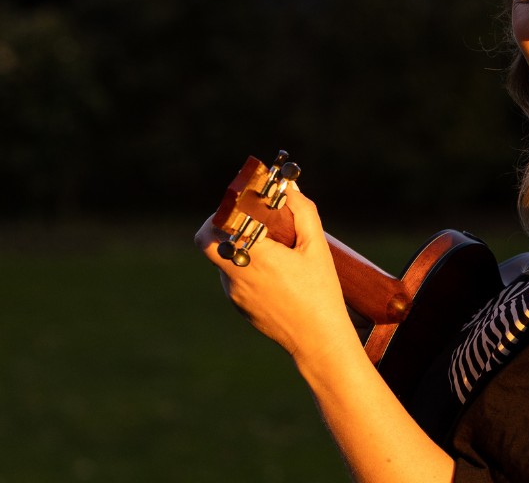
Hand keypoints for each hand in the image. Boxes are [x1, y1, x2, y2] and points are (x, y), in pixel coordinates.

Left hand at [195, 188, 355, 360]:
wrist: (318, 339)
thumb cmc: (320, 291)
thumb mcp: (316, 247)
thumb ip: (302, 212)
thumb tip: (289, 189)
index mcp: (254, 258)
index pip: (214, 228)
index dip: (222, 211)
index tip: (242, 202)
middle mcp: (237, 276)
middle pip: (207, 242)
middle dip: (219, 225)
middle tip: (245, 217)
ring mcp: (234, 294)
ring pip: (222, 259)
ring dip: (236, 246)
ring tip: (269, 246)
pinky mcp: (239, 306)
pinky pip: (232, 277)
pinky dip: (245, 266)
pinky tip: (273, 271)